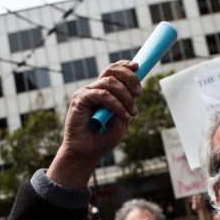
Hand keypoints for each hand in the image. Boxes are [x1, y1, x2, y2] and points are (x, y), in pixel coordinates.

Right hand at [47, 60, 141, 188]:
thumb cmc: (102, 138)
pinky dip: (116, 104)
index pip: (113, 70)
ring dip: (126, 97)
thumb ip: (126, 104)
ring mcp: (86, 93)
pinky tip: (123, 115)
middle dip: (130, 78)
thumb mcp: (121, 120)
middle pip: (112, 71)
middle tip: (139, 93)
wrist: (87, 153)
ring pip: (110, 83)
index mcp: (103, 91)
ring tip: (132, 112)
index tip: (138, 67)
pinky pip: (102, 95)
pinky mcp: (80, 99)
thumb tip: (134, 91)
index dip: (125, 66)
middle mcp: (93, 88)